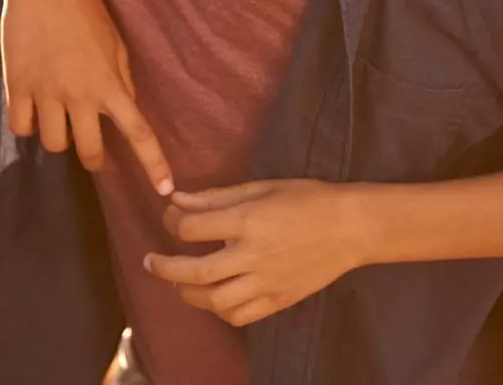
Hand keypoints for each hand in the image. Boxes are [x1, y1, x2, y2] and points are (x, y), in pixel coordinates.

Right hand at [1, 0, 173, 193]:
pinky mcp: (17, 85)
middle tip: (94, 151)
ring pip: (54, 144)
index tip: (165, 189)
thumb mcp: (116, 44)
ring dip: (59, 137)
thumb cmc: (86, 9)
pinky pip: (22, 127)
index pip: (139, 133)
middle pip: (89, 152)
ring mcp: (46, 92)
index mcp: (110, 84)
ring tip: (58, 119)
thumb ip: (121, 80)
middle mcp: (79, 95)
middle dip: (94, 158)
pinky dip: (28, 124)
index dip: (154, 165)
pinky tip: (32, 110)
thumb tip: (125, 108)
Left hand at [144, 180, 363, 326]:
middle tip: (150, 262)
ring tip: (179, 282)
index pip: (193, 228)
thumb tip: (177, 199)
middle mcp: (254, 255)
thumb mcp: (262, 187)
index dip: (172, 222)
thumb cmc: (308, 198)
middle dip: (165, 267)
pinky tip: (214, 297)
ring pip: (215, 301)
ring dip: (188, 293)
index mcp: (249, 221)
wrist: (352, 227)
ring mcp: (267, 282)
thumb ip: (217, 197)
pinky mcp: (278, 300)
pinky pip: (240, 316)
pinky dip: (219, 310)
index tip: (170, 218)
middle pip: (196, 271)